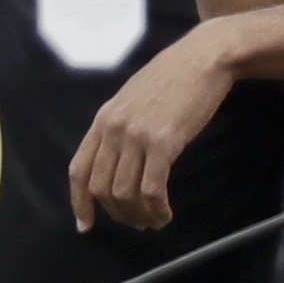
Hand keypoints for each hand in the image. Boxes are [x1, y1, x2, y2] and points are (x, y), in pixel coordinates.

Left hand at [69, 24, 238, 230]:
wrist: (203, 57)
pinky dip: (157, 209)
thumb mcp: (133, 98)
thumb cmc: (175, 77)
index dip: (80, 202)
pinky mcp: (163, 142)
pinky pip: (152, 190)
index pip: (79, 170)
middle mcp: (114, 128)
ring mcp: (136, 135)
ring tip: (155, 221)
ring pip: (125, 194)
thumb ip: (120, 126)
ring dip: (140, 216)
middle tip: (137, 223)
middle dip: (118, 214)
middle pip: (101, 188)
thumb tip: (117, 162)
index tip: (85, 225)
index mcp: (103, 119)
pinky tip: (166, 213)